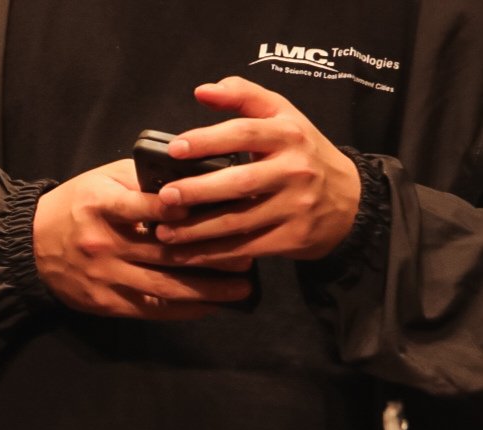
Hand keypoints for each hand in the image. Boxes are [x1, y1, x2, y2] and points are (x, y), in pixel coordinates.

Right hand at [33, 160, 253, 317]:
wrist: (30, 244)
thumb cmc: (75, 206)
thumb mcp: (102, 180)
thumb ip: (143, 180)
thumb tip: (192, 181)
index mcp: (101, 205)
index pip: (151, 207)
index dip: (190, 210)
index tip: (226, 209)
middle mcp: (103, 243)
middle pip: (167, 252)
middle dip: (213, 255)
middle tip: (249, 256)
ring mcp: (104, 276)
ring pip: (165, 286)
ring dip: (207, 290)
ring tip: (241, 289)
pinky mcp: (104, 302)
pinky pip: (150, 308)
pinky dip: (183, 310)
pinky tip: (209, 307)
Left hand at [152, 76, 361, 260]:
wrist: (351, 201)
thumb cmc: (304, 154)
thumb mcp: (284, 118)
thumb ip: (244, 98)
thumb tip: (202, 90)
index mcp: (289, 134)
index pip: (244, 133)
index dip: (208, 140)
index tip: (175, 148)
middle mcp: (295, 169)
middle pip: (239, 182)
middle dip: (197, 191)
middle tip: (164, 197)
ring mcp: (295, 206)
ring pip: (238, 220)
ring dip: (196, 230)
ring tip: (163, 231)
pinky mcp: (293, 237)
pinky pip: (245, 247)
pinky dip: (212, 253)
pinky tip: (184, 253)